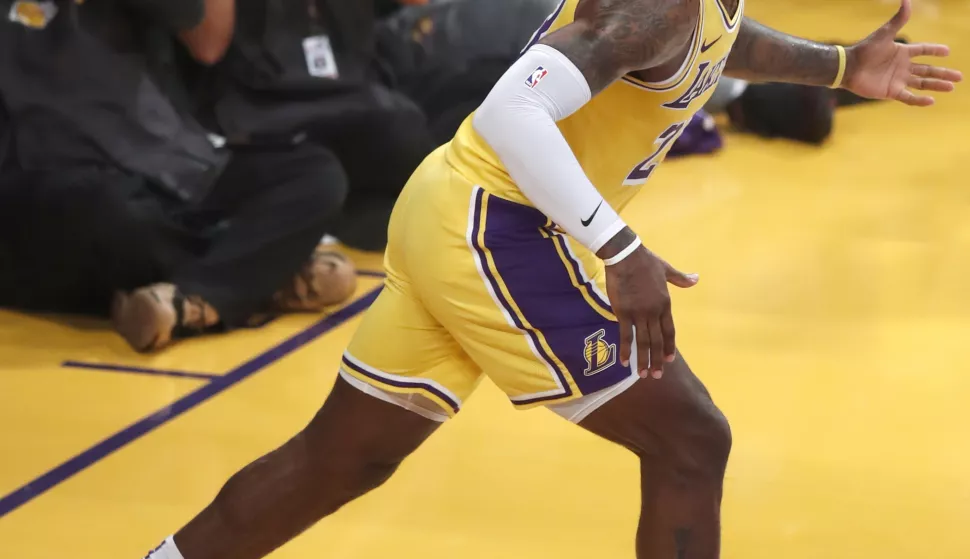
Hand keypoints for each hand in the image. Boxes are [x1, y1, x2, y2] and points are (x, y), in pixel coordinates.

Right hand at [600, 231, 698, 379]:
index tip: (669, 359)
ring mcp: (639, 313)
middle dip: (657, 360)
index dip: (669, 346)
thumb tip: (696, 279)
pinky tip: (625, 362)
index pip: (669, 331)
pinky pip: (625, 335)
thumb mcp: (666, 269)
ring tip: (643, 375)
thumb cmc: (646, 261)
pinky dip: (626, 350)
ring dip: (643, 360)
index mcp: (665, 303)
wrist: (626, 255)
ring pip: (643, 342)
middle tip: (657, 375)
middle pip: (656, 341)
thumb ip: (680, 278)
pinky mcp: (623, 312)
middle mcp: (654, 312)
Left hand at [844, 0, 962, 105]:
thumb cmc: (865, 50)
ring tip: (951, 87)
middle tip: (959, 77)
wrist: (848, 68)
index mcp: (902, 52)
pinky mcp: (890, 92)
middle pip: (927, 70)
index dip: (935, 50)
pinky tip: (932, 101)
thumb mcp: (884, 34)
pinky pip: (908, 97)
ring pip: (922, 83)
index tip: (947, 51)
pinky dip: (919, 100)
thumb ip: (898, 20)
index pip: (923, 50)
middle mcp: (902, 67)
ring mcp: (897, 80)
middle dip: (943, 73)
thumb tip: (907, 1)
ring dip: (936, 85)